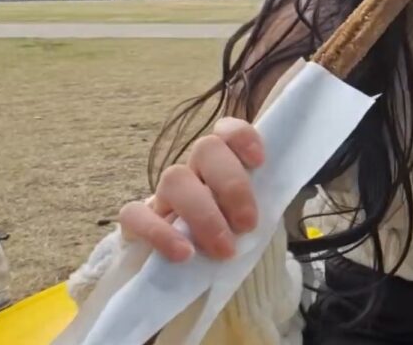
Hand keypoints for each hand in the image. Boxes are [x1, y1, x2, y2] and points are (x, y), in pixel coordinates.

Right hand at [118, 117, 263, 261]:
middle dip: (232, 185)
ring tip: (223, 249)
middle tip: (247, 225)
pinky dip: (160, 233)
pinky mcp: (135, 223)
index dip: (241, 136)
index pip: (227, 131)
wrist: (192, 280)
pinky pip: (134, 215)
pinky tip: (184, 254)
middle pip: (205, 149)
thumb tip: (277, 197)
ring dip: (203, 213)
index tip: (259, 162)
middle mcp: (193, 172)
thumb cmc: (229, 243)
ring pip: (174, 177)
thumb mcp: (252, 221)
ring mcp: (163, 195)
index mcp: (224, 166)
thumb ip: (261, 205)